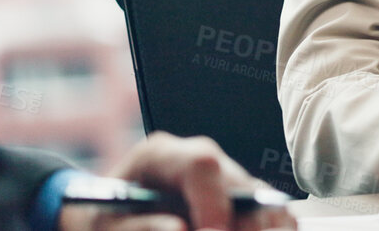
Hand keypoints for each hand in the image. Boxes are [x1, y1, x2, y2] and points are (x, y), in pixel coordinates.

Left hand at [60, 131, 295, 230]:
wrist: (111, 221)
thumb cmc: (105, 221)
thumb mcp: (105, 228)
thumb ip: (137, 228)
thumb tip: (180, 229)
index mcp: (160, 156)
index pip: (202, 165)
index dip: (214, 202)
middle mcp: (201, 159)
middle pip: (242, 184)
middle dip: (244, 225)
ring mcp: (225, 176)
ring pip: (264, 200)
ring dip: (260, 227)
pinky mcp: (242, 198)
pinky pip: (273, 214)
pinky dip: (272, 229)